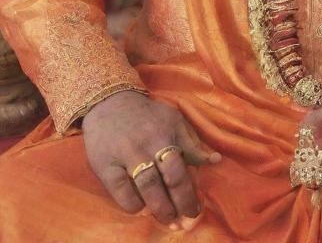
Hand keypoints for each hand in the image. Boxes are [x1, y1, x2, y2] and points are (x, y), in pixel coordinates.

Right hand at [83, 89, 220, 228]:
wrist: (109, 102)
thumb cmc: (146, 115)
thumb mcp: (173, 120)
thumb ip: (192, 142)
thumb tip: (215, 160)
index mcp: (166, 133)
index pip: (181, 168)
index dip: (190, 193)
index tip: (196, 209)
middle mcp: (147, 144)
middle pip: (167, 180)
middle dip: (179, 204)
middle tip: (184, 220)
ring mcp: (125, 155)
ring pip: (147, 187)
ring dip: (160, 208)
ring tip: (168, 219)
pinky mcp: (106, 165)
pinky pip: (121, 191)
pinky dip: (133, 204)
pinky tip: (141, 208)